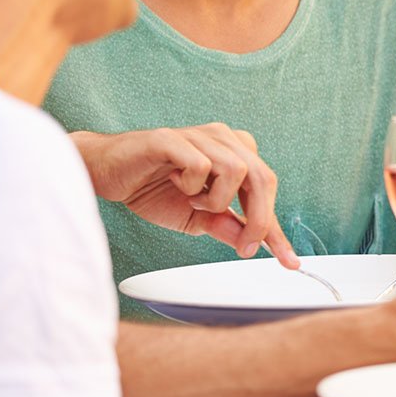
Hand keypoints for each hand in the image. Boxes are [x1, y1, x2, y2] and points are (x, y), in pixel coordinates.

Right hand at [71, 126, 297, 267]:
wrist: (106, 174)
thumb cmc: (152, 189)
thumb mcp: (196, 218)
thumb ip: (225, 226)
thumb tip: (251, 243)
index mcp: (235, 153)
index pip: (266, 190)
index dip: (276, 228)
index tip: (290, 261)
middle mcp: (224, 138)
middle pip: (263, 177)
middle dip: (259, 220)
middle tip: (245, 247)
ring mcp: (200, 135)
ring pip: (237, 170)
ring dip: (218, 199)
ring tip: (194, 201)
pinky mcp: (173, 138)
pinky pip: (201, 165)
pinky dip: (192, 185)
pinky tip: (175, 182)